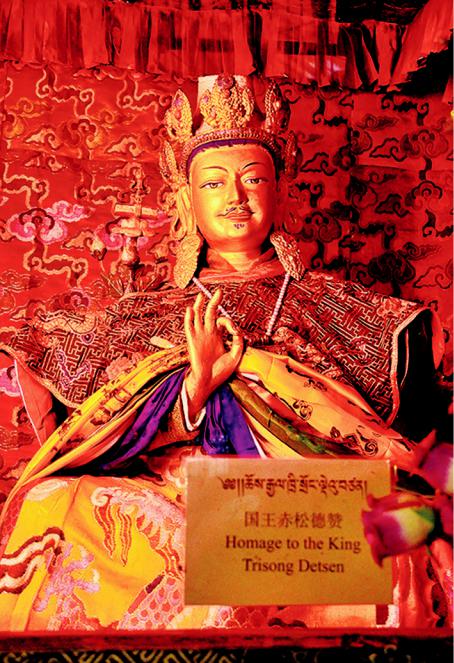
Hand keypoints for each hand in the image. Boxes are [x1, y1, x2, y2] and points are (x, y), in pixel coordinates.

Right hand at [184, 289, 243, 421]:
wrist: (208, 382)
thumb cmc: (221, 372)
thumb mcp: (235, 356)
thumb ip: (238, 343)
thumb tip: (238, 331)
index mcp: (218, 337)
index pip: (223, 321)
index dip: (230, 322)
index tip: (235, 331)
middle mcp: (208, 334)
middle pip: (210, 314)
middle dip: (214, 302)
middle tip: (219, 291)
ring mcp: (200, 337)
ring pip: (198, 317)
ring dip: (199, 306)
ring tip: (202, 295)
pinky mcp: (192, 341)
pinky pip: (189, 327)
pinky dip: (189, 318)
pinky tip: (191, 309)